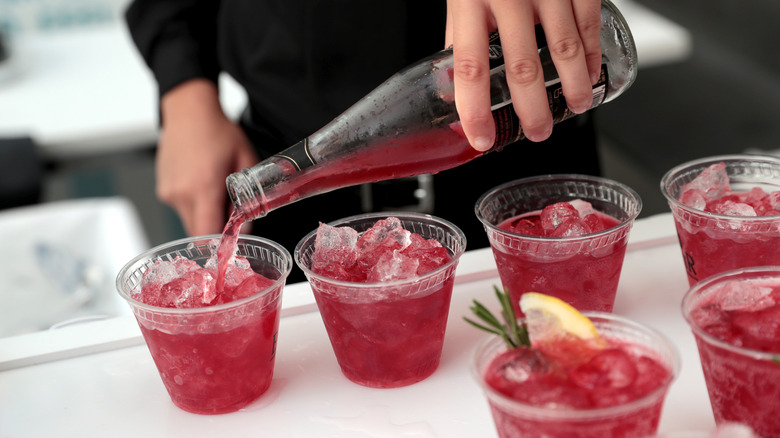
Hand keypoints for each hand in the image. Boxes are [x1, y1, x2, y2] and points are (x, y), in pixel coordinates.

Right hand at [157, 79, 258, 235]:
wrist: (189, 110)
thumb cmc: (218, 132)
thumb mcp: (245, 162)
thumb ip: (249, 199)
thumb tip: (248, 229)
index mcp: (203, 188)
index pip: (207, 235)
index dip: (220, 246)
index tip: (232, 246)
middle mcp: (181, 194)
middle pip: (198, 234)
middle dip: (216, 232)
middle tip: (230, 215)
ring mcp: (168, 193)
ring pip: (189, 222)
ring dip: (204, 217)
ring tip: (214, 191)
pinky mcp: (162, 190)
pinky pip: (181, 209)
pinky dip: (193, 205)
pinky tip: (201, 183)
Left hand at [445, 0, 601, 148]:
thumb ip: (460, 34)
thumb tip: (453, 83)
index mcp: (470, 3)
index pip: (470, 68)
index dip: (476, 110)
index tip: (482, 138)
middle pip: (522, 67)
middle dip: (532, 110)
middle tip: (538, 132)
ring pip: (564, 49)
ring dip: (572, 86)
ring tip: (575, 107)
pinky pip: (588, 23)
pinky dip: (592, 55)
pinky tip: (590, 74)